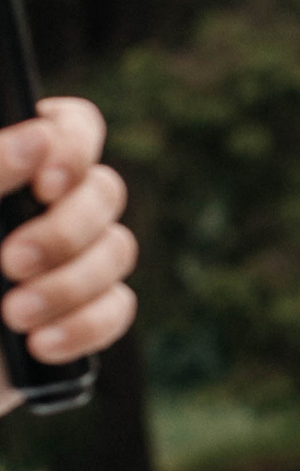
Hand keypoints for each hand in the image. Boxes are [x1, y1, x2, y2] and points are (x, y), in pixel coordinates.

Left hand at [0, 96, 137, 372]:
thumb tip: (37, 138)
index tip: (44, 186)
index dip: (75, 148)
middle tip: (11, 263)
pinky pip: (117, 309)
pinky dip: (85, 326)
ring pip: (117, 249)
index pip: (74, 127)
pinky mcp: (80, 314)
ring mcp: (68, 260)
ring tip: (15, 316)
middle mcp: (45, 207)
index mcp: (9, 170)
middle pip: (104, 190)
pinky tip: (41, 344)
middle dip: (65, 232)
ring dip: (71, 284)